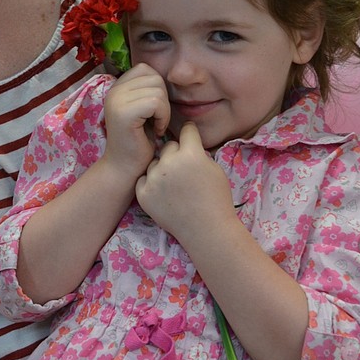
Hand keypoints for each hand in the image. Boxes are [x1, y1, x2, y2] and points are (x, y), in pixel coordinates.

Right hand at [102, 64, 169, 180]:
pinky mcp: (123, 112)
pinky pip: (156, 102)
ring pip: (158, 90)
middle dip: (163, 100)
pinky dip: (163, 117)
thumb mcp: (143, 109)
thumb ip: (148, 90)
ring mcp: (116, 100)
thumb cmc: (139, 141)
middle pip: (154, 78)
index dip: (157, 88)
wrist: (124, 168)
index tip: (153, 110)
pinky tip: (156, 130)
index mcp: (117, 87)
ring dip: (164, 110)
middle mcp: (113, 90)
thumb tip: (172, 75)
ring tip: (156, 125)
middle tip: (157, 119)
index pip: (145, 69)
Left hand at [136, 121, 232, 243]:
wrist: (207, 230)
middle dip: (176, 153)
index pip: (186, 130)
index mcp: (191, 154)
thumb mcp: (214, 169)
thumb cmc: (216, 199)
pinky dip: (151, 184)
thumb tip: (186, 143)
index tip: (190, 137)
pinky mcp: (143, 194)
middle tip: (184, 170)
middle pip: (168, 146)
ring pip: (154, 163)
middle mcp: (169, 163)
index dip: (190, 133)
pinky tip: (164, 194)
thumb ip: (198, 153)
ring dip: (162, 169)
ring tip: (175, 187)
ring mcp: (154, 179)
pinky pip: (144, 179)